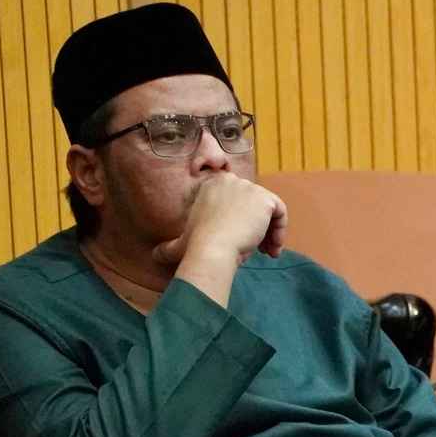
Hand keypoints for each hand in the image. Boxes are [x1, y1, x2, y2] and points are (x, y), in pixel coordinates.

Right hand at [156, 172, 286, 270]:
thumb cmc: (195, 248)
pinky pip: (280, 212)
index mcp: (211, 186)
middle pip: (254, 206)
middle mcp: (230, 180)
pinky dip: (280, 231)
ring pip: (268, 210)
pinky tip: (272, 248)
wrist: (212, 249)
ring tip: (268, 253)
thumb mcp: (180, 244)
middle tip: (259, 251)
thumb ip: (170, 246)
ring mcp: (248, 187)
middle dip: (259, 229)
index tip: (241, 243)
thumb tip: (154, 256)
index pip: (237, 202)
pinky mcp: (264, 198)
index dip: (242, 223)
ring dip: (271, 233)